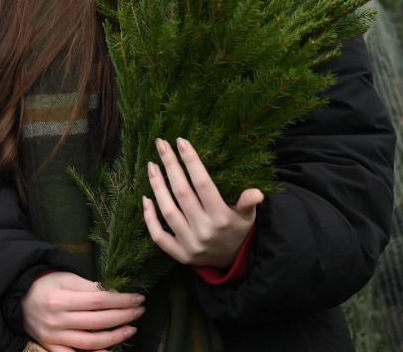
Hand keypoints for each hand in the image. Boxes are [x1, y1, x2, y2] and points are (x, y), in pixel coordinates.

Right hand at [21, 271, 142, 351]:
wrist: (18, 299)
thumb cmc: (45, 285)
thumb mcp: (66, 279)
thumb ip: (90, 287)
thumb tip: (116, 295)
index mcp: (61, 299)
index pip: (99, 301)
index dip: (121, 301)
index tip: (138, 298)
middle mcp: (57, 320)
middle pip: (98, 321)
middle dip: (123, 316)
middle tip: (140, 311)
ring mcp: (54, 337)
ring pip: (91, 342)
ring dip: (115, 337)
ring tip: (130, 329)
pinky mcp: (51, 347)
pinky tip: (109, 350)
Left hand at [143, 137, 262, 268]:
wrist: (231, 261)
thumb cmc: (237, 230)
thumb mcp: (248, 216)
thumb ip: (249, 203)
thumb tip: (257, 193)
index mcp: (222, 217)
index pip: (203, 184)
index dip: (191, 162)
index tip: (181, 141)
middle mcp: (205, 230)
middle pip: (182, 193)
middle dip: (170, 166)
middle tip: (160, 144)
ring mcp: (190, 244)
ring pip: (168, 212)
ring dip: (157, 187)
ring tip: (152, 165)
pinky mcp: (179, 254)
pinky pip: (159, 236)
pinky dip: (150, 218)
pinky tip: (146, 198)